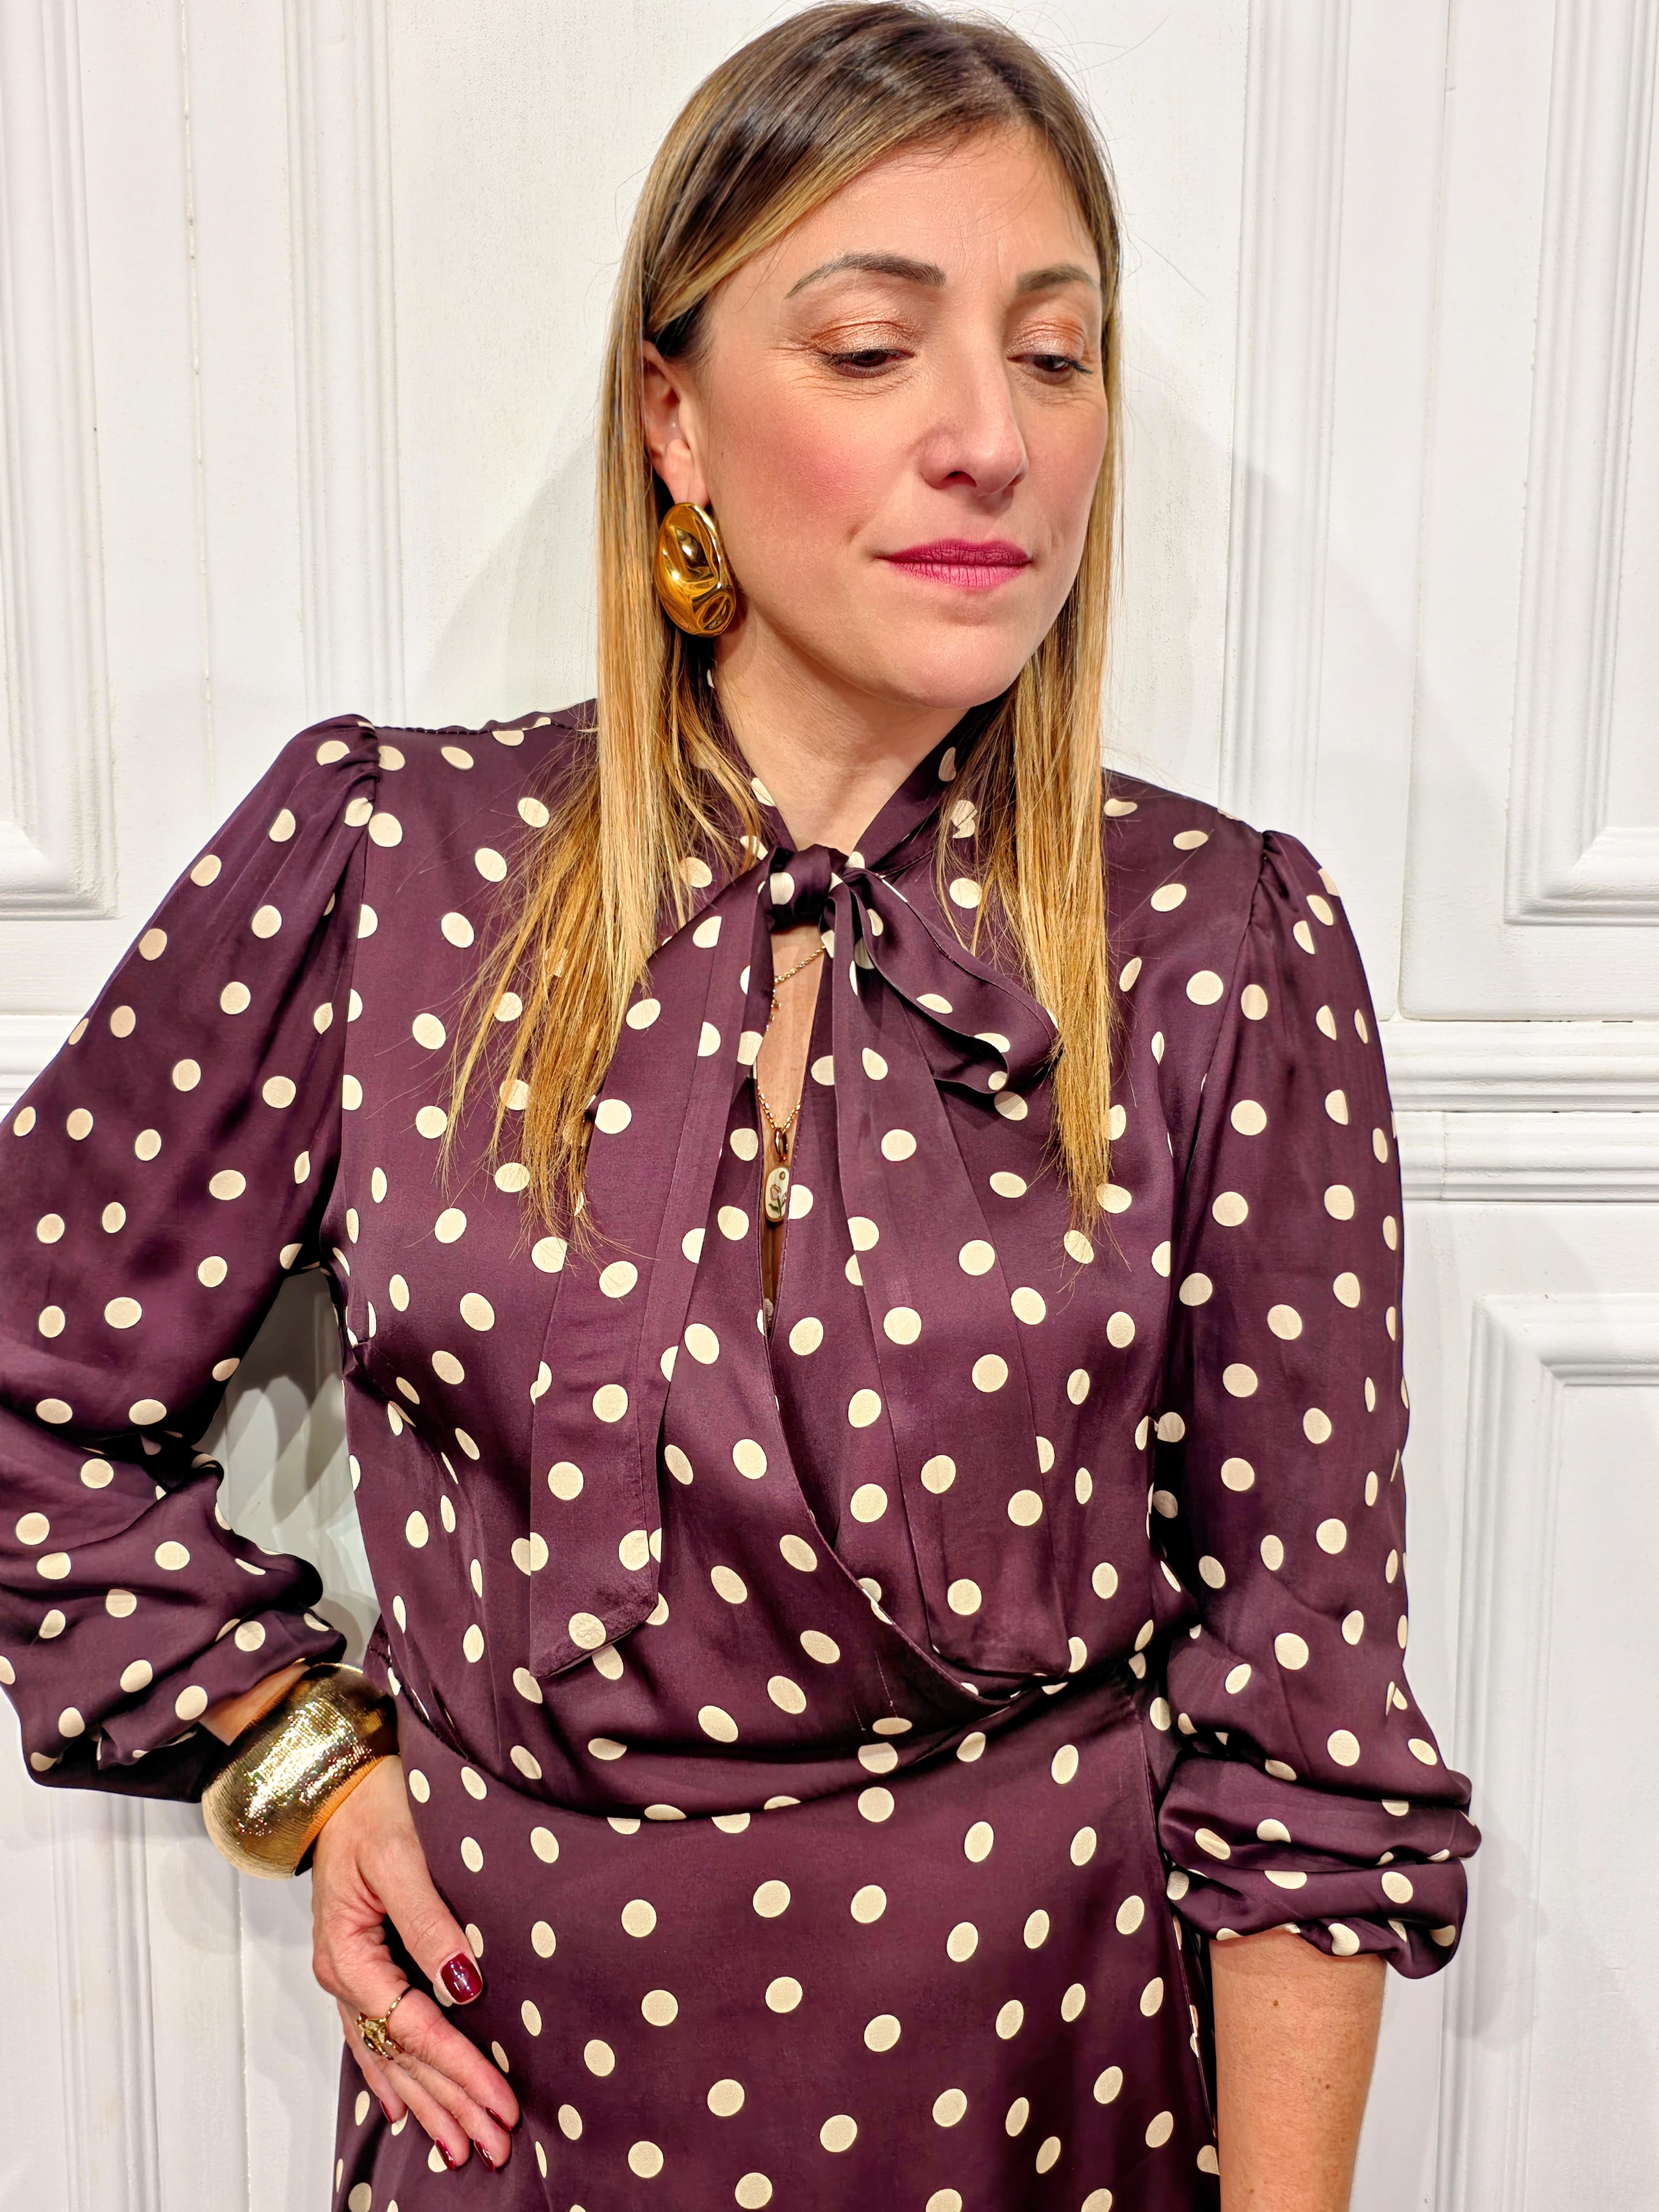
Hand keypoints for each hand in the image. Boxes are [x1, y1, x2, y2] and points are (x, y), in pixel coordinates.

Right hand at [309, 1756, 520, 2170]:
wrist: (340, 1777)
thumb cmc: (372, 1804)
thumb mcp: (402, 1856)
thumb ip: (431, 1921)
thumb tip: (465, 1983)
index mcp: (349, 1953)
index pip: (412, 2028)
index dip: (458, 2069)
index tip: (498, 2102)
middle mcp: (344, 1974)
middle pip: (400, 2056)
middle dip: (448, 2105)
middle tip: (494, 2148)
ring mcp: (349, 1973)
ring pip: (388, 2055)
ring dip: (426, 2103)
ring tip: (461, 2149)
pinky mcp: (362, 1963)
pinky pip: (376, 2036)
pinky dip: (394, 2075)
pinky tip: (404, 2110)